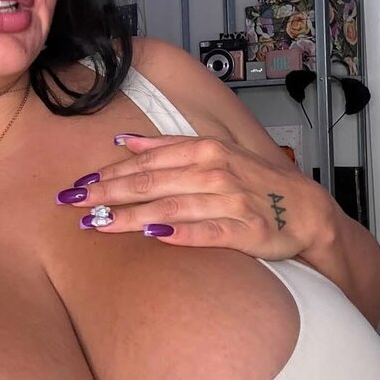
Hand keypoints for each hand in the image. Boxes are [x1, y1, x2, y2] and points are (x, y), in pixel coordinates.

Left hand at [55, 133, 331, 259]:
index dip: (109, 174)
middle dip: (109, 194)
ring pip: (172, 207)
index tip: (78, 185)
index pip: (147, 162)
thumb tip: (123, 141)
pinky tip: (155, 238)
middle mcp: (215, 171)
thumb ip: (167, 147)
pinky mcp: (247, 230)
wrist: (305, 210)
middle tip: (74, 203)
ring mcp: (231, 201)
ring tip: (99, 224)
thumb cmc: (252, 182)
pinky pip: (209, 232)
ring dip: (133, 216)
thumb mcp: (212, 154)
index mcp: (204, 150)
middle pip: (152, 183)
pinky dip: (182, 233)